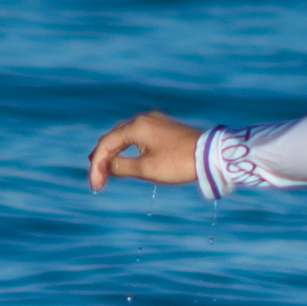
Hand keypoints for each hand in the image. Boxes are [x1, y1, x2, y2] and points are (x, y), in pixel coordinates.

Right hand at [86, 110, 205, 189]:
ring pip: (125, 137)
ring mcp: (154, 121)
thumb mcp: (146, 169)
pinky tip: (125, 159)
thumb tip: (104, 166)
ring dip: (114, 153)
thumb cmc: (178, 163)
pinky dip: (127, 149)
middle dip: (102, 159)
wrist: (210, 156)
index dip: (97, 166)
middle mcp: (143, 119)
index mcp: (136, 126)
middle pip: (113, 138)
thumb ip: (120, 167)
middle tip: (96, 180)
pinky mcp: (164, 128)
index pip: (106, 144)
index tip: (95, 186)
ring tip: (104, 170)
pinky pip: (138, 137)